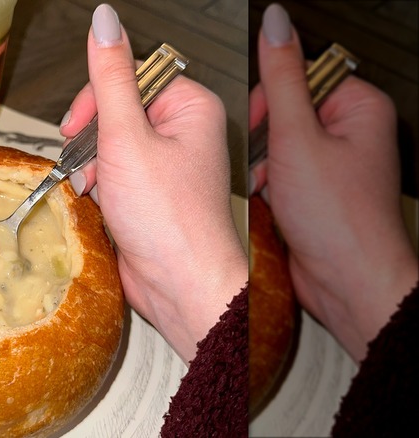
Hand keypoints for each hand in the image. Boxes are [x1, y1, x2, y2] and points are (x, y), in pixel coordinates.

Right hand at [60, 4, 247, 363]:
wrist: (180, 287)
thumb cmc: (170, 220)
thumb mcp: (128, 137)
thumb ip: (110, 78)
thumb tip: (105, 21)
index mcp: (190, 107)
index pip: (131, 76)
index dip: (97, 98)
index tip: (78, 123)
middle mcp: (182, 132)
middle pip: (116, 111)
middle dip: (93, 140)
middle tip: (90, 162)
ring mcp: (167, 165)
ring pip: (110, 144)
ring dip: (94, 166)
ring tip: (98, 189)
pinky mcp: (152, 193)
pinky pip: (114, 173)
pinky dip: (101, 187)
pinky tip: (103, 204)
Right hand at [250, 4, 417, 361]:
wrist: (345, 283)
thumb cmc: (339, 219)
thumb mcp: (297, 137)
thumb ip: (281, 79)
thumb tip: (275, 25)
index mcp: (357, 107)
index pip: (299, 76)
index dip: (270, 99)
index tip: (259, 121)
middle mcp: (348, 133)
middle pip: (283, 112)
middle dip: (264, 140)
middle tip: (267, 160)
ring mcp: (331, 164)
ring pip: (276, 145)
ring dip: (262, 166)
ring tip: (270, 187)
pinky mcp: (314, 191)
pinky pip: (278, 173)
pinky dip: (267, 186)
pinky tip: (271, 202)